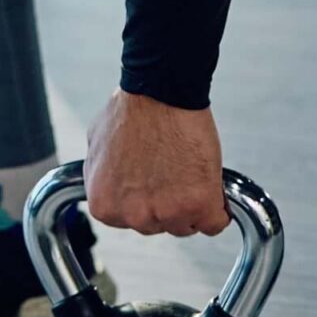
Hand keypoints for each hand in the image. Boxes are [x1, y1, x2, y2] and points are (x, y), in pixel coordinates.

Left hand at [83, 90, 228, 235]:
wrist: (162, 91)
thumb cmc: (133, 109)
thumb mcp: (97, 144)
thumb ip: (102, 174)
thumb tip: (110, 181)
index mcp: (105, 205)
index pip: (130, 221)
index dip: (145, 198)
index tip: (153, 183)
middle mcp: (133, 216)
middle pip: (158, 226)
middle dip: (166, 202)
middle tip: (171, 172)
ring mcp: (167, 214)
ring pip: (186, 225)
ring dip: (191, 204)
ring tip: (188, 171)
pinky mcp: (200, 205)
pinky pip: (215, 223)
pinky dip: (218, 207)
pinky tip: (210, 186)